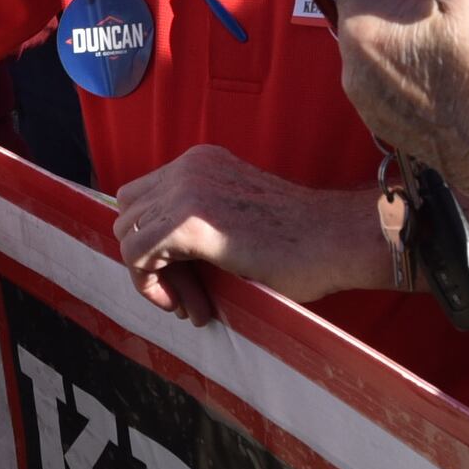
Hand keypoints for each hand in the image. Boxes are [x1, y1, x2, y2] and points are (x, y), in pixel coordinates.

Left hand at [109, 147, 386, 320]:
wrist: (339, 240)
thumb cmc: (302, 242)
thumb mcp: (238, 219)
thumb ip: (198, 226)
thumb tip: (158, 260)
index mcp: (200, 163)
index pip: (144, 200)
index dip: (154, 244)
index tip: (187, 279)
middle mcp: (188, 167)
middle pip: (129, 215)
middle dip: (150, 262)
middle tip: (189, 296)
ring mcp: (187, 189)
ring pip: (129, 236)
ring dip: (154, 278)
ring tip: (194, 305)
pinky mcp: (190, 221)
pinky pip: (137, 255)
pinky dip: (152, 286)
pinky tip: (188, 304)